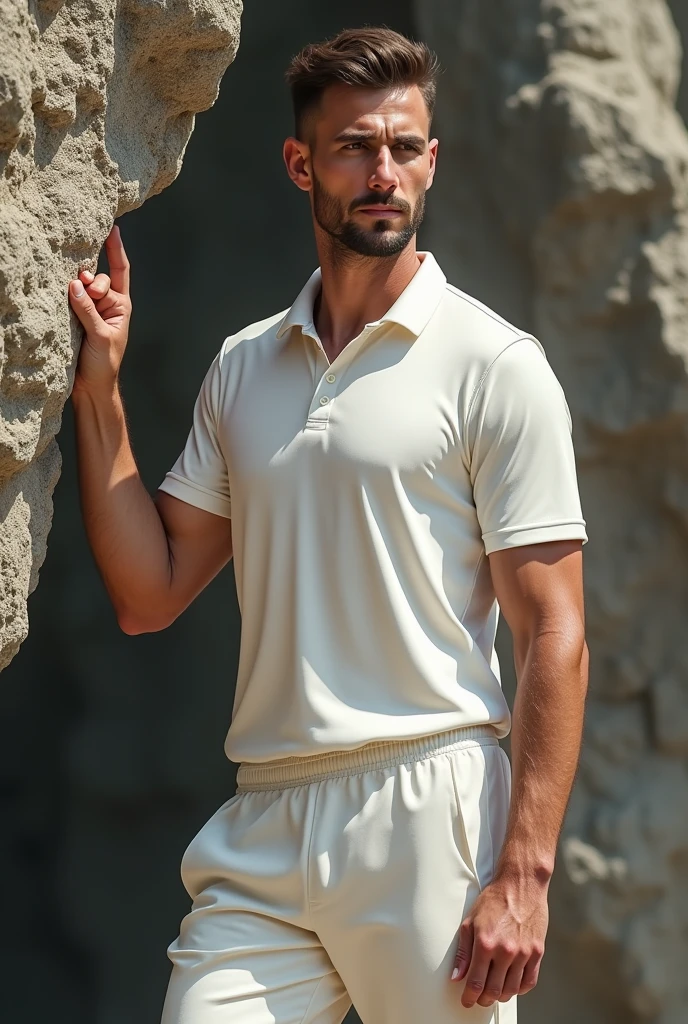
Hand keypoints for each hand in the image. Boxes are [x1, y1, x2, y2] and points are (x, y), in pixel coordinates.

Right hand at [69, 224, 131, 395]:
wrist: (91, 386)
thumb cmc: (103, 364)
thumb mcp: (100, 337)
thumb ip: (89, 310)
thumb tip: (76, 284)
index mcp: (120, 305)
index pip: (119, 272)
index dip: (116, 250)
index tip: (112, 229)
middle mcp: (105, 303)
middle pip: (97, 276)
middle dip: (92, 280)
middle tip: (86, 293)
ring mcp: (88, 308)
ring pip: (80, 286)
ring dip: (77, 288)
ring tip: (71, 296)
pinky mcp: (72, 316)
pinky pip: (68, 297)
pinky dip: (65, 293)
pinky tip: (61, 292)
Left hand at [451, 873, 547, 1007]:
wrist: (521, 884)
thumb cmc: (494, 899)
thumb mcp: (471, 921)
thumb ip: (463, 951)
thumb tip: (456, 976)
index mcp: (485, 943)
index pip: (476, 982)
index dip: (469, 997)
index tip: (466, 1001)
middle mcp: (505, 951)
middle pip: (493, 990)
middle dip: (483, 999)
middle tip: (478, 998)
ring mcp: (523, 953)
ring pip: (511, 990)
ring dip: (500, 996)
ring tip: (493, 992)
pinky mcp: (537, 952)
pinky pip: (529, 981)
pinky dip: (519, 989)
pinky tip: (511, 985)